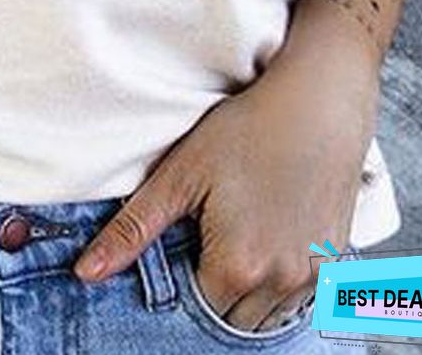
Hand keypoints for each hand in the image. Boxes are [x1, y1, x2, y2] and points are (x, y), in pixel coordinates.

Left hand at [73, 8, 380, 331]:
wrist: (319, 102)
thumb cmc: (249, 129)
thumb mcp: (181, 173)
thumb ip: (133, 229)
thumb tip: (86, 273)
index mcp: (238, 266)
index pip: (197, 309)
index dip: (185, 279)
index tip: (186, 244)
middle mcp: (281, 283)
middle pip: (233, 318)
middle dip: (216, 288)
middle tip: (211, 235)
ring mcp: (314, 276)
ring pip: (267, 315)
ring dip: (249, 291)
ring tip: (241, 233)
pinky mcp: (336, 263)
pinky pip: (300, 299)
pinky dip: (281, 282)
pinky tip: (271, 235)